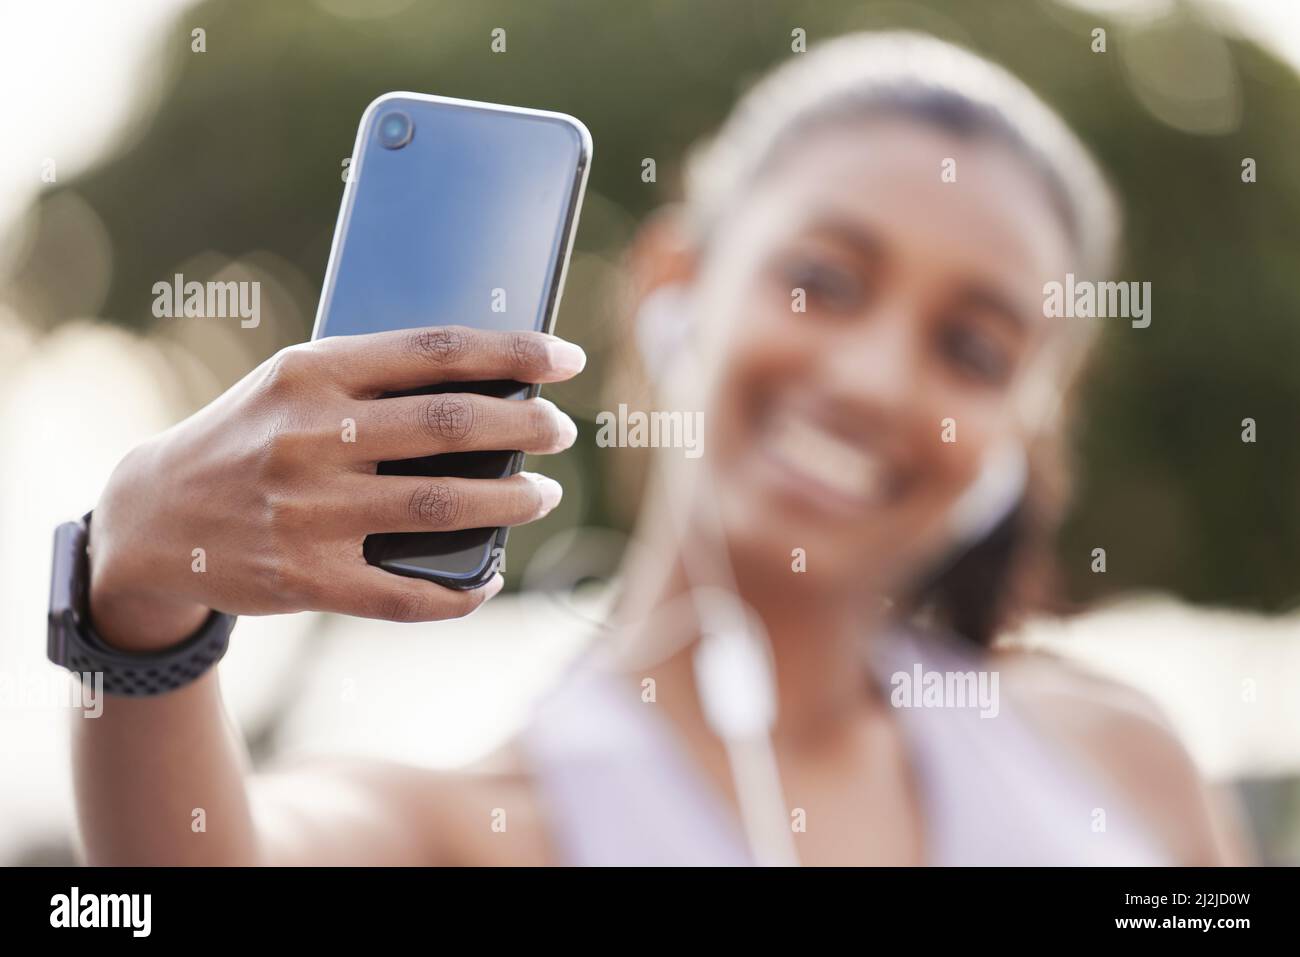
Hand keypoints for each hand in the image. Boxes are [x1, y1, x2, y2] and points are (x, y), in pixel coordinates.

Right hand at [87, 326, 584, 649]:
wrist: (153, 519)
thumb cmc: (248, 438)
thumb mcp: (292, 386)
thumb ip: (372, 382)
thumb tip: (489, 391)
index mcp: (311, 372)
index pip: (436, 351)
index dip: (514, 352)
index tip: (566, 358)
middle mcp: (311, 437)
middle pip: (452, 425)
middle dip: (527, 425)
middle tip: (561, 431)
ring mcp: (309, 511)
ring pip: (443, 505)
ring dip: (512, 500)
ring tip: (543, 494)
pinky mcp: (305, 578)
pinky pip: (406, 595)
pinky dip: (462, 592)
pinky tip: (490, 577)